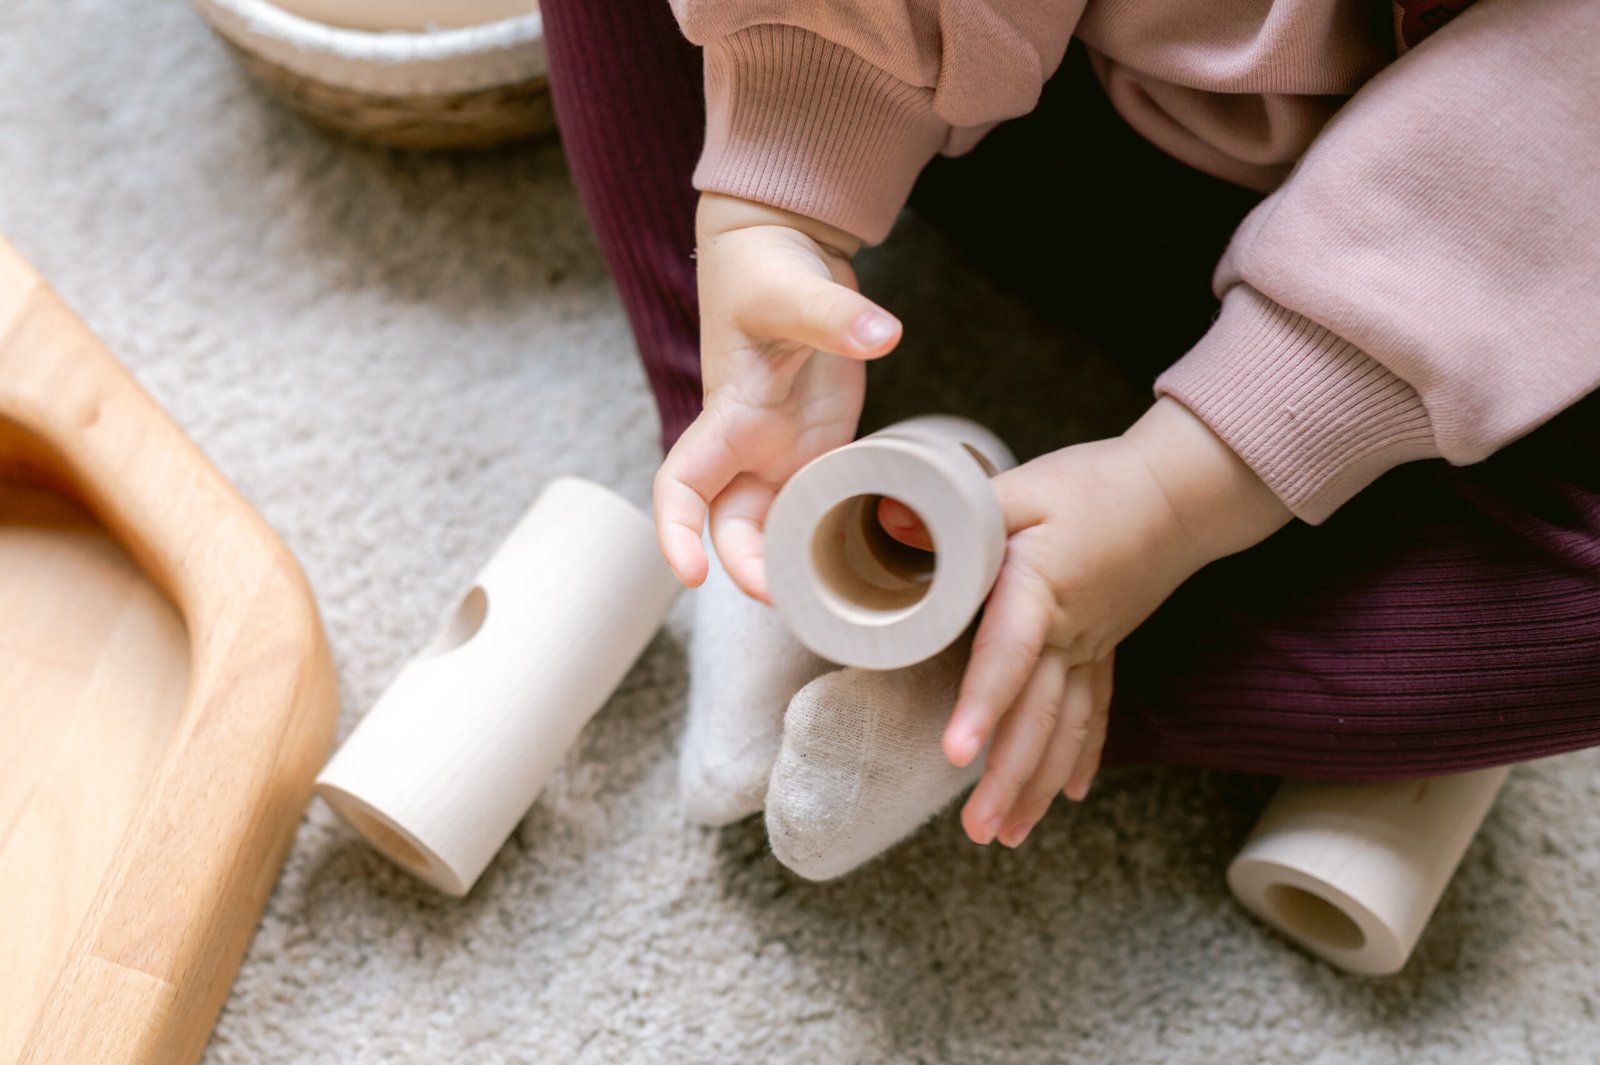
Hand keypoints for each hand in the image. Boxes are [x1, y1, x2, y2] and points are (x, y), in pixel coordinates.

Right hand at [652, 193, 901, 599]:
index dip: (676, 534)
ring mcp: (783, 452)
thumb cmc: (766, 268)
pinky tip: (869, 559)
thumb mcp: (796, 287)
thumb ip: (834, 314)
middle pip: (731, 530)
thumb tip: (881, 334)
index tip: (688, 574)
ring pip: (776, 530)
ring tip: (837, 597)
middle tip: (795, 601)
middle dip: (752, 572)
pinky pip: (820, 507)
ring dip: (795, 565)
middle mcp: (747, 447)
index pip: (681, 488)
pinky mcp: (819, 447)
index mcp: (725, 417)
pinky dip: (834, 536)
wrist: (782, 250)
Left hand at [884, 398, 1292, 846]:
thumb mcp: (1022, 485)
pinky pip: (1093, 712)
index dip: (982, 704)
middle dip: (1009, 780)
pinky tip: (1071, 794)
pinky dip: (1080, 755)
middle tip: (979, 833)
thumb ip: (959, 510)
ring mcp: (1092, 646)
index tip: (957, 753)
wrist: (1180, 488)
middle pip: (1038, 716)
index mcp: (1040, 588)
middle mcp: (1070, 631)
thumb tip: (887, 522)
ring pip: (1066, 729)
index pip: (1008, 654)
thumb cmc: (1096, 483)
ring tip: (1007, 835)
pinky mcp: (1104, 647)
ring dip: (1038, 785)